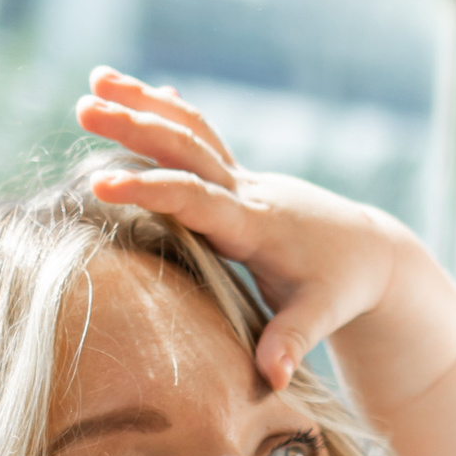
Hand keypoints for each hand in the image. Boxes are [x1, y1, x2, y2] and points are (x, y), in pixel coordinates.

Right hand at [76, 70, 417, 390]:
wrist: (372, 253)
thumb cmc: (343, 287)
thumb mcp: (322, 316)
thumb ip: (293, 341)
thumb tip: (273, 377)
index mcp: (256, 225)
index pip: (196, 199)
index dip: (150, 189)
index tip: (101, 184)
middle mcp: (247, 192)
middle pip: (187, 149)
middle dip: (135, 126)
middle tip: (83, 107)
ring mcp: (244, 180)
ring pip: (191, 132)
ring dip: (143, 104)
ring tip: (95, 77)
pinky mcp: (241, 180)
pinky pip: (201, 138)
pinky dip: (170, 112)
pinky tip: (142, 91)